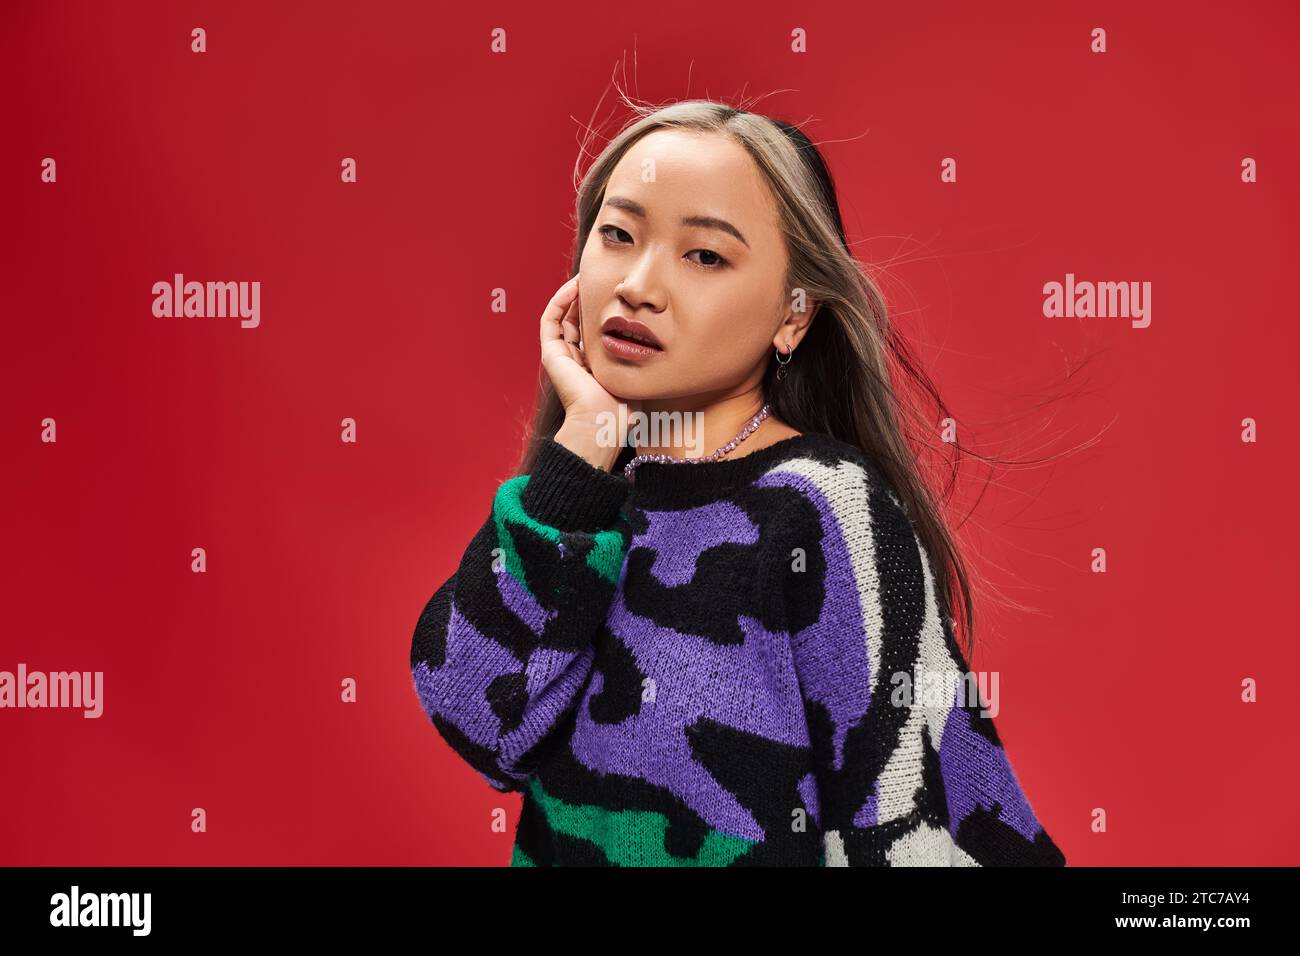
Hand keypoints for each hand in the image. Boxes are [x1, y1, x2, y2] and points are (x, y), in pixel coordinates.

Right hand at [539, 276, 640, 463]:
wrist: (602, 422)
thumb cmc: (623, 407)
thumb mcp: (635, 374)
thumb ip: (640, 357)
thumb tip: (659, 340)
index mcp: (591, 364)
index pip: (592, 328)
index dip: (600, 307)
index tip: (616, 291)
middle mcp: (573, 358)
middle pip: (576, 318)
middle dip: (587, 297)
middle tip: (602, 278)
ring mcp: (560, 355)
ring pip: (562, 315)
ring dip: (572, 293)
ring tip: (588, 276)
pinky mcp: (551, 354)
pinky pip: (550, 319)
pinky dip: (560, 300)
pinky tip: (576, 286)